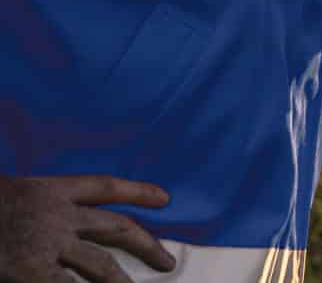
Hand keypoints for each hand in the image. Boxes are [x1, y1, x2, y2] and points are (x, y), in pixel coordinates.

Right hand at [0, 175, 173, 281]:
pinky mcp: (32, 272)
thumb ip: (36, 207)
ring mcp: (48, 246)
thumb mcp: (10, 194)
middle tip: (168, 261)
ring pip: (100, 266)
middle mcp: (59, 216)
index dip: (138, 192)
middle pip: (116, 228)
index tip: (165, 198)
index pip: (105, 187)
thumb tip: (61, 222)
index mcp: (51, 190)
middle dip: (146, 245)